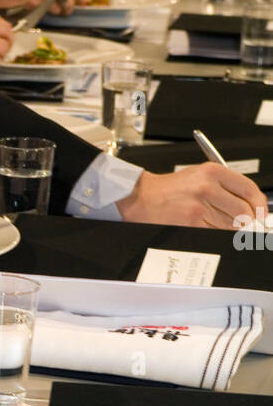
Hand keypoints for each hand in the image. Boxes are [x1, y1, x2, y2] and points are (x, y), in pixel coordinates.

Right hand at [116, 165, 265, 227]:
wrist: (143, 198)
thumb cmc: (170, 189)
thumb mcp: (200, 176)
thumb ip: (226, 187)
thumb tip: (250, 206)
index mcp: (212, 172)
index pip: (249, 189)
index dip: (259, 205)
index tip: (260, 213)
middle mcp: (207, 187)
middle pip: (243, 211)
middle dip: (248, 221)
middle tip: (247, 224)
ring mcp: (199, 207)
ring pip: (231, 225)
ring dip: (232, 229)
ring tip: (222, 223)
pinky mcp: (192, 223)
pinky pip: (216, 233)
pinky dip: (218, 234)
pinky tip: (210, 227)